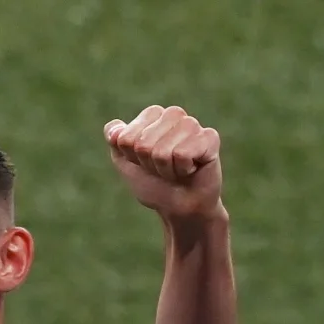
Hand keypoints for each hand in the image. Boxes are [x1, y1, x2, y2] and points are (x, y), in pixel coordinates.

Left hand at [105, 105, 223, 220]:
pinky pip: (183, 154)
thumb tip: (113, 129)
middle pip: (143, 143)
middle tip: (162, 168)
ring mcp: (193, 124)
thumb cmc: (153, 183)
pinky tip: (190, 170)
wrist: (179, 207)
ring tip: (176, 170)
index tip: (145, 163)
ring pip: (163, 150)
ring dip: (166, 169)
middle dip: (149, 164)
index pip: (126, 137)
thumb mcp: (126, 163)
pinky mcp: (210, 137)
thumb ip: (115, 142)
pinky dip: (182, 170)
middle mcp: (173, 115)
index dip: (132, 157)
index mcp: (152, 116)